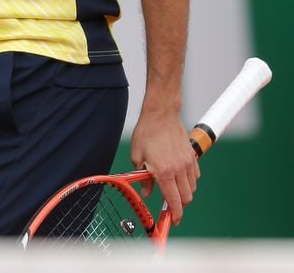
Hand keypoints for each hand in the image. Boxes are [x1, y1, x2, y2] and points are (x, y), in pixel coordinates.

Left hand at [130, 109, 199, 225]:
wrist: (161, 112)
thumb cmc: (147, 132)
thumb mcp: (137, 155)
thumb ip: (142, 177)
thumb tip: (146, 192)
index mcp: (164, 172)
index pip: (173, 200)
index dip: (175, 215)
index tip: (173, 221)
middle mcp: (179, 169)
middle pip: (186, 198)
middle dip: (179, 205)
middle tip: (170, 205)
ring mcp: (187, 162)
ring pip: (192, 188)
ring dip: (185, 193)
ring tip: (173, 188)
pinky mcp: (192, 155)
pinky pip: (195, 175)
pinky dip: (190, 180)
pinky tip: (180, 176)